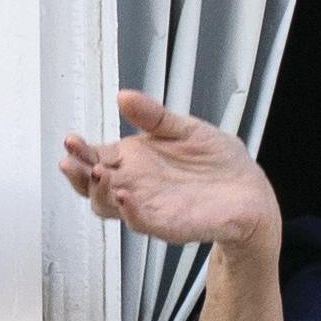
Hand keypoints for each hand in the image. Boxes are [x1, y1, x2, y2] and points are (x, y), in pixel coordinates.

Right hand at [60, 90, 281, 256]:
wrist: (250, 191)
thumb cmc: (216, 160)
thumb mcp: (184, 129)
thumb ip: (154, 116)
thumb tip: (124, 95)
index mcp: (133, 160)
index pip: (95, 156)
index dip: (79, 151)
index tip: (70, 140)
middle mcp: (134, 185)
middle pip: (91, 184)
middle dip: (77, 173)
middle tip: (71, 160)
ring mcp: (147, 207)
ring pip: (108, 206)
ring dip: (98, 192)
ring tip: (99, 173)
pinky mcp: (168, 225)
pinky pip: (141, 222)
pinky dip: (130, 211)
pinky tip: (125, 197)